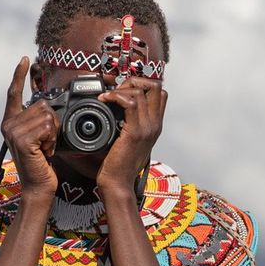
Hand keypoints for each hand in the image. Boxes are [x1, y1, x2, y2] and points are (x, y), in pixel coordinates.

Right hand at [0, 56, 59, 197]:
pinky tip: (45, 151)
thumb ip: (38, 120)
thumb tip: (47, 106)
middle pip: (41, 104)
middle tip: (46, 142)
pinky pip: (47, 127)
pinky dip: (52, 140)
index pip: (14, 92)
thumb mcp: (39, 137)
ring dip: (53, 134)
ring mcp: (13, 132)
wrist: (38, 186)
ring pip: (47, 116)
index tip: (25, 59)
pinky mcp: (22, 140)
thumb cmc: (41, 163)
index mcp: (11, 121)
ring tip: (45, 148)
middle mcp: (8, 125)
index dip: (19, 75)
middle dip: (52, 123)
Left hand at [95, 76, 167, 193]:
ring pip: (141, 91)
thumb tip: (115, 110)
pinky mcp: (135, 132)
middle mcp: (155, 125)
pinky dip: (115, 96)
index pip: (159, 94)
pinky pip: (130, 102)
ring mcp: (147, 128)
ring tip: (108, 96)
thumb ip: (128, 125)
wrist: (118, 183)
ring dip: (122, 88)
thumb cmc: (119, 166)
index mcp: (155, 126)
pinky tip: (105, 100)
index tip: (123, 91)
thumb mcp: (127, 141)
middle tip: (116, 90)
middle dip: (134, 81)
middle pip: (156, 87)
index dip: (142, 85)